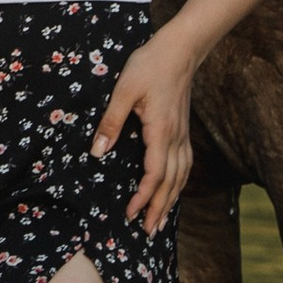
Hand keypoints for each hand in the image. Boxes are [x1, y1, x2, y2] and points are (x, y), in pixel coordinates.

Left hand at [93, 31, 194, 230]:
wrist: (179, 50)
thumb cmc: (150, 66)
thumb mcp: (124, 91)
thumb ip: (111, 122)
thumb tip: (97, 153)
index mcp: (161, 132)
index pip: (155, 175)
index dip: (143, 198)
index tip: (130, 214)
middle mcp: (176, 139)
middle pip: (171, 183)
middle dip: (159, 209)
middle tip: (148, 232)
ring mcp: (183, 135)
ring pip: (181, 177)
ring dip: (171, 200)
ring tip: (161, 221)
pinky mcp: (183, 130)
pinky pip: (185, 165)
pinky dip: (179, 183)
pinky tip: (174, 189)